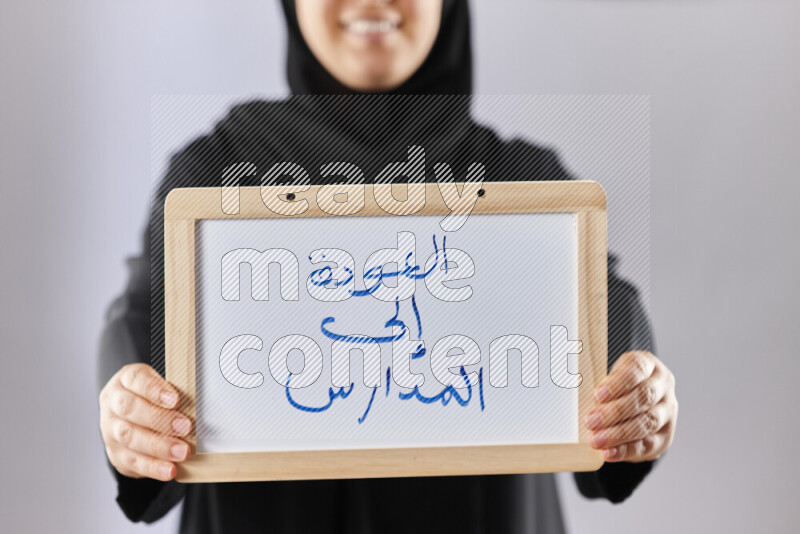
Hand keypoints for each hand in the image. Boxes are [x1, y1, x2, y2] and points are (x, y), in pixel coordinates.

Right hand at [99, 363, 191, 480]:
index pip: (137, 380)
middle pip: (131, 409)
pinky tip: (170, 470)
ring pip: (130, 437)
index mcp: (125, 380)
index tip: (176, 399)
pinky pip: (132, 461)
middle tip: (186, 427)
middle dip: (160, 419)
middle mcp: (113, 404)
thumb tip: (199, 404)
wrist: (129, 417)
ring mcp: (110, 430)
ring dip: (159, 446)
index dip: (155, 390)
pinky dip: (153, 467)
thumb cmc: (153, 399)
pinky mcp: (115, 453)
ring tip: (182, 452)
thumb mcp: (161, 387)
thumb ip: (173, 393)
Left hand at [585, 351, 677, 462]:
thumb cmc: (616, 388)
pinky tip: (609, 452)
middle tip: (592, 421)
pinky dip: (626, 450)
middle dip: (616, 411)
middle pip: (643, 397)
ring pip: (648, 422)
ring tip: (597, 440)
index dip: (617, 383)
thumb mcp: (608, 378)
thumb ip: (600, 387)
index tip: (598, 395)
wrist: (636, 405)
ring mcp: (667, 411)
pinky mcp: (665, 436)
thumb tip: (581, 401)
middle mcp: (663, 386)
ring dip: (620, 433)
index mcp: (648, 365)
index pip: (636, 369)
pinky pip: (647, 444)